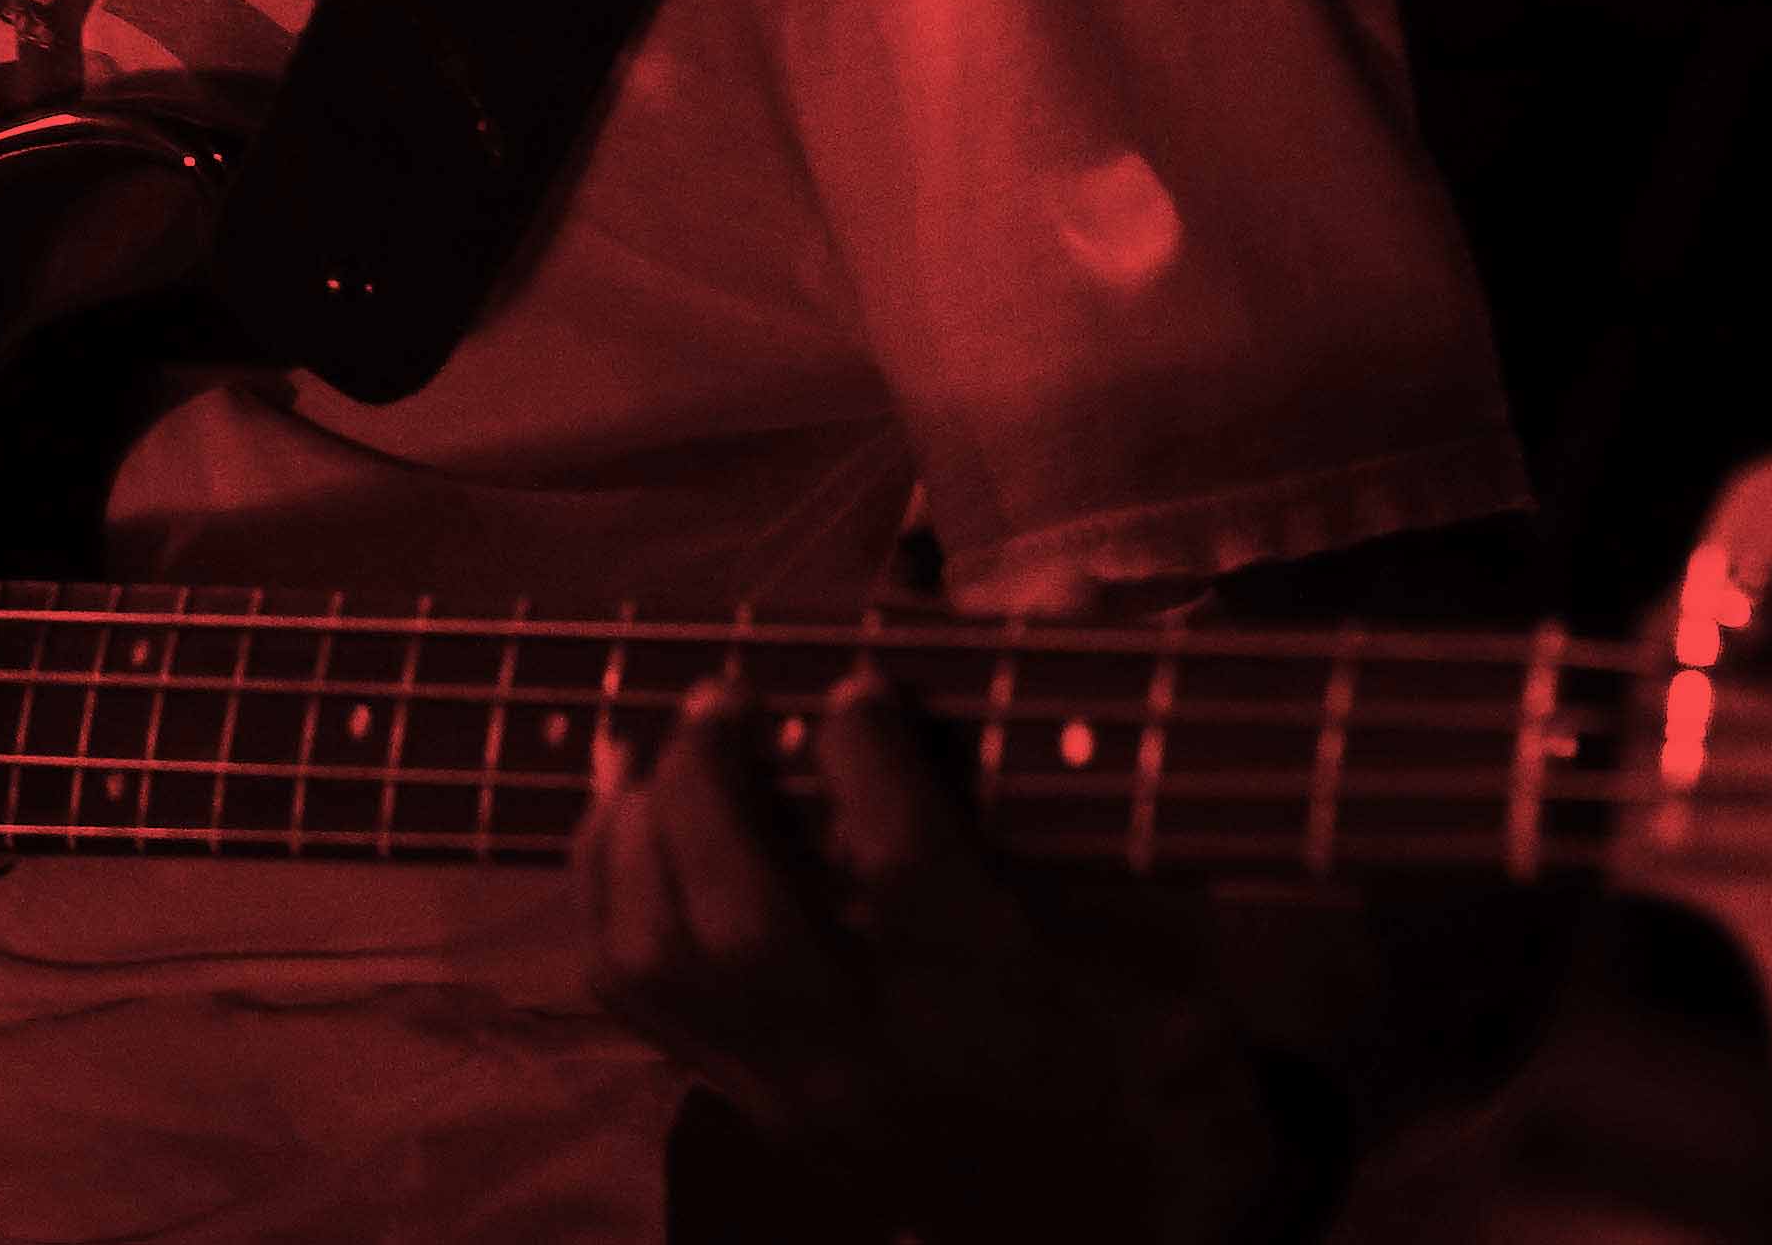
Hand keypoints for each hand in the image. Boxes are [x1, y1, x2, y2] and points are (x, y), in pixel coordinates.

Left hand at [575, 665, 1281, 1244]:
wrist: (1116, 1233)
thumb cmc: (1153, 1063)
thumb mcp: (1167, 937)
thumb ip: (1100, 771)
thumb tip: (1062, 590)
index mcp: (1001, 1019)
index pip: (901, 873)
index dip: (864, 758)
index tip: (857, 683)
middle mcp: (877, 1068)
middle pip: (739, 919)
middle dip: (709, 783)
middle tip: (724, 693)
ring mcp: (794, 1097)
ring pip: (659, 957)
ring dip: (635, 830)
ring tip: (650, 739)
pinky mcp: (744, 1104)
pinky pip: (630, 993)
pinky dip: (604, 885)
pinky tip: (620, 808)